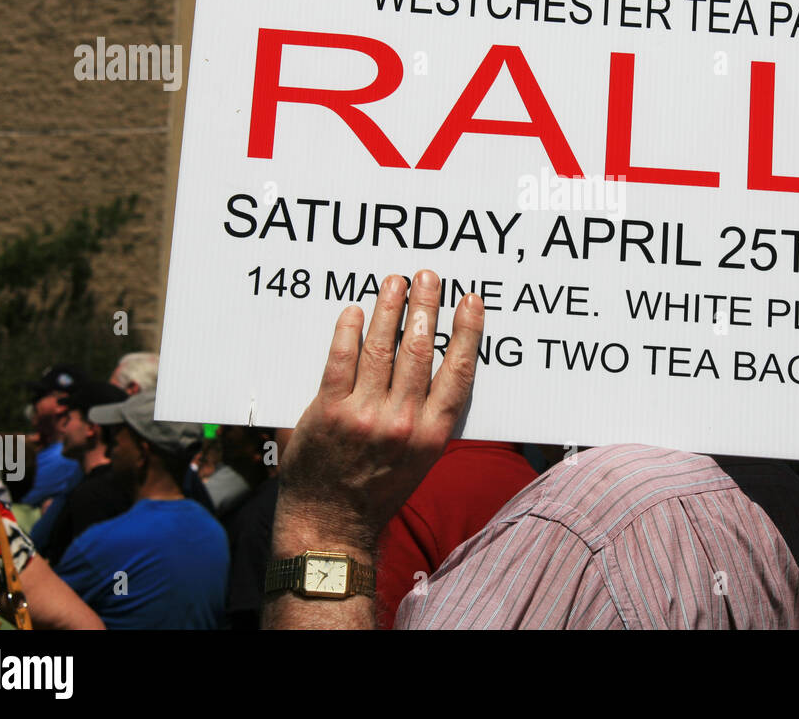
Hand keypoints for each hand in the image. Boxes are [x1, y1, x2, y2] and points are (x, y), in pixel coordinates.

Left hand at [274, 270, 484, 551]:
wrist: (332, 523)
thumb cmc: (378, 488)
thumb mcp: (421, 458)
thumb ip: (430, 416)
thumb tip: (439, 364)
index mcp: (433, 434)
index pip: (457, 371)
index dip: (466, 331)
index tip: (470, 301)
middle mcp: (402, 423)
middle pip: (419, 350)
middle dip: (425, 306)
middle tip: (428, 275)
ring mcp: (364, 416)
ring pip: (382, 349)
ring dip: (390, 308)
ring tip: (395, 282)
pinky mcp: (328, 412)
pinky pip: (340, 361)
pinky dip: (348, 332)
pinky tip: (354, 311)